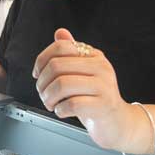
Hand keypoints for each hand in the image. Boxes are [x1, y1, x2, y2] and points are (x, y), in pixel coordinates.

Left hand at [32, 28, 143, 151]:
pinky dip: (60, 110)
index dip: (41, 60)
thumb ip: (71, 54)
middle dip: (42, 82)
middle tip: (43, 94)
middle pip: (57, 66)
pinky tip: (62, 111)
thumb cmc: (95, 98)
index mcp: (94, 56)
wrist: (117, 122)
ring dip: (48, 98)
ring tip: (50, 104)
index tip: (37, 74)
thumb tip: (60, 32)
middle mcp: (101, 67)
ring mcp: (104, 86)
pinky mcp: (103, 105)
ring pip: (62, 85)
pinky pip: (72, 104)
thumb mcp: (82, 74)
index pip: (61, 47)